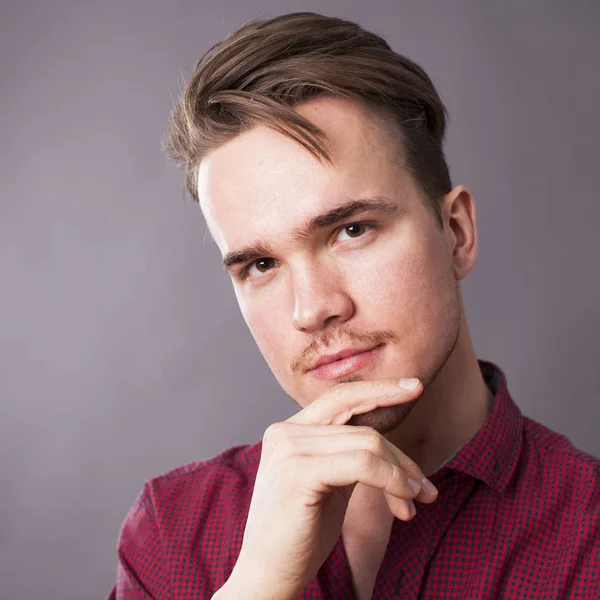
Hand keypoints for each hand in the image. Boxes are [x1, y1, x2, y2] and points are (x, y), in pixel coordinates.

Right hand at [228, 378, 438, 598]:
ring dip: (402, 474)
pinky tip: (403, 503)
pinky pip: (363, 464)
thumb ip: (348, 455)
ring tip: (415, 502)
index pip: (341, 398)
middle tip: (425, 489)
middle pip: (362, 428)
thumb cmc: (301, 533)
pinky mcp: (298, 471)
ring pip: (368, 444)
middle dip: (401, 458)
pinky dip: (392, 481)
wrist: (268, 576)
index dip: (379, 389)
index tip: (414, 387)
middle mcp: (285, 432)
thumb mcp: (329, 484)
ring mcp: (289, 448)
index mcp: (289, 430)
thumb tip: (391, 447)